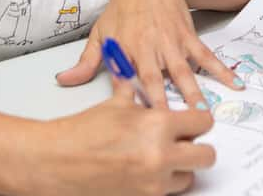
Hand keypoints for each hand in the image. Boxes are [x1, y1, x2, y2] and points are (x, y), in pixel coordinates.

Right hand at [38, 79, 216, 194]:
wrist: (55, 162)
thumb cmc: (81, 133)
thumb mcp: (114, 105)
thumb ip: (134, 92)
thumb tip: (136, 78)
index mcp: (158, 125)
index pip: (203, 123)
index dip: (198, 122)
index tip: (193, 124)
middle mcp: (162, 155)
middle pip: (207, 156)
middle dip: (198, 149)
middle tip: (184, 145)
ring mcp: (154, 183)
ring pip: (188, 178)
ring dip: (179, 169)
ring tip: (158, 160)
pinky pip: (166, 193)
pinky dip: (159, 184)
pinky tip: (143, 173)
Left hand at [56, 0, 242, 107]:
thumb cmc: (123, 8)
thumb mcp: (100, 33)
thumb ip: (86, 62)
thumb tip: (63, 81)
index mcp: (124, 50)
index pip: (124, 81)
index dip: (128, 100)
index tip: (133, 123)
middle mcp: (148, 48)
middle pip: (155, 79)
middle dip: (162, 102)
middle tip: (169, 124)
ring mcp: (170, 42)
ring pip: (183, 70)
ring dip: (193, 91)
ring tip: (204, 111)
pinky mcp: (188, 36)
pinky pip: (206, 56)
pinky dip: (221, 70)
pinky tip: (235, 83)